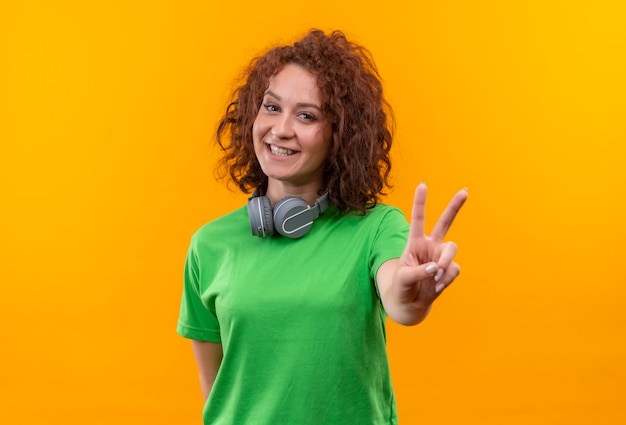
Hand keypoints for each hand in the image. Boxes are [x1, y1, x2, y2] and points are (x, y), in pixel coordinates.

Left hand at [393, 183, 467, 310]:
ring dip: (445, 261)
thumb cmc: (401, 287)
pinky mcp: (449, 270)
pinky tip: (436, 287)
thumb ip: (418, 271)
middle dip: (455, 207)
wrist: (410, 303)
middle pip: (444, 222)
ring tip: (436, 276)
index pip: (418, 219)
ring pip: (452, 249)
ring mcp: (441, 257)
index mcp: (414, 242)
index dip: (420, 202)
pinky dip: (445, 279)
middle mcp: (430, 245)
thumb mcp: (403, 278)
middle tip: (465, 191)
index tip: (422, 185)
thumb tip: (437, 268)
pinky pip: (453, 269)